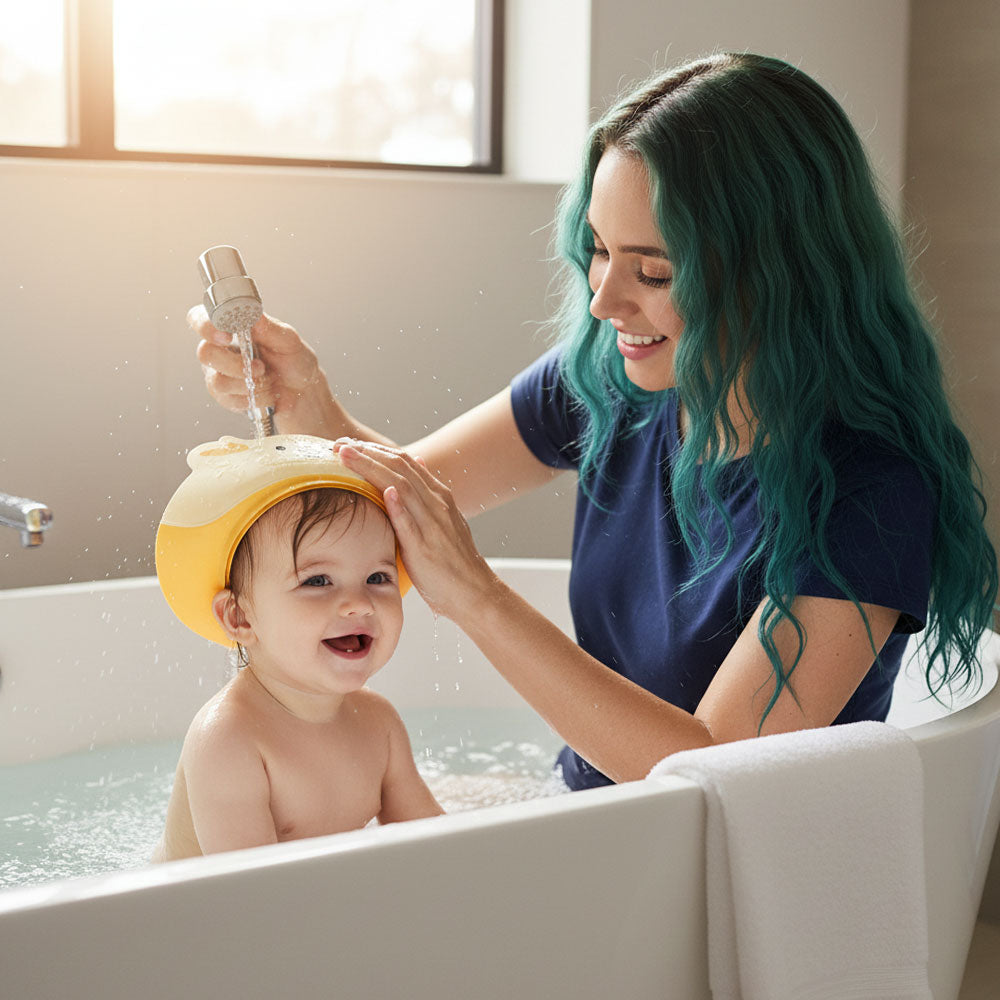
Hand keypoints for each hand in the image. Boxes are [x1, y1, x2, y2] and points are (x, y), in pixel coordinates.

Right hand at [187, 306, 330, 431]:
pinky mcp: (225, 396)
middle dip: (235, 364)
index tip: (227, 335)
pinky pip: (229, 400)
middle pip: (205, 353)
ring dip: (248, 383)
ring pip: (217, 381)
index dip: (206, 326)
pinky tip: (265, 393)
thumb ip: (270, 328)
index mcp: (231, 326)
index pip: (199, 318)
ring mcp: (219, 373)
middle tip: (260, 367)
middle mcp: (220, 348)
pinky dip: (253, 398)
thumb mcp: (289, 341)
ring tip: (268, 381)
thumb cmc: (293, 361)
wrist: (302, 391)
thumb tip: (253, 314)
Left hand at [335, 439, 498, 619]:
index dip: (375, 450)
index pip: (404, 462)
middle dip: (367, 453)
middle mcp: (436, 504)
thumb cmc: (453, 559)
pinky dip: (398, 506)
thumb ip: (427, 493)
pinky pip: (410, 524)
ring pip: (401, 488)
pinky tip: (384, 492)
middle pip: (399, 468)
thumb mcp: (444, 518)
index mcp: (438, 495)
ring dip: (371, 469)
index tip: (349, 445)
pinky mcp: (425, 548)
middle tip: (338, 445)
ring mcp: (432, 524)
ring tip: (346, 457)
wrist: (473, 590)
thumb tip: (417, 461)